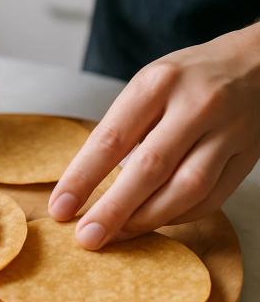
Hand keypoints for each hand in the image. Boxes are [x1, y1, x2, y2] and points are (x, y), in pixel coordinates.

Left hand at [49, 24, 259, 248]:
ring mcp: (228, 132)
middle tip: (87, 237)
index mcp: (157, 84)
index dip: (82, 178)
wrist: (257, 63)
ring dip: (146, 220)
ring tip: (116, 236)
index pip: (111, 138)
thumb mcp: (147, 87)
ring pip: (185, 189)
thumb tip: (85, 187)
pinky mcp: (248, 156)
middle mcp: (195, 105)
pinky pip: (211, 199)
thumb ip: (122, 131)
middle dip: (113, 210)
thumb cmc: (186, 80)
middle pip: (149, 168)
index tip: (60, 207)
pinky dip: (178, 216)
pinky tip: (154, 222)